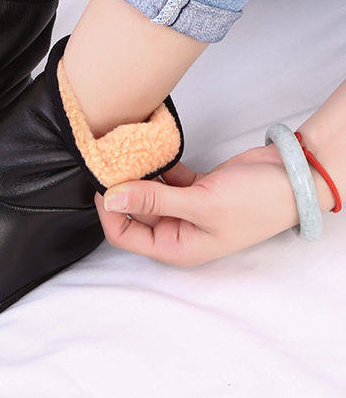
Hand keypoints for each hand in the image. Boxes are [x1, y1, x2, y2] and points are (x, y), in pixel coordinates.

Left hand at [94, 144, 333, 266]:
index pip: (125, 235)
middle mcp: (178, 231)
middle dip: (121, 188)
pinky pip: (165, 178)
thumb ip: (153, 200)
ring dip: (138, 174)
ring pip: (148, 192)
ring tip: (126, 152)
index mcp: (177, 247)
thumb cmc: (256, 202)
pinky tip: (151, 150)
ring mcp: (186, 208)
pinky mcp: (194, 188)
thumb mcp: (200, 203)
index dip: (109, 211)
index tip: (103, 182)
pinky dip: (158, 165)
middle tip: (110, 161)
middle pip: (133, 211)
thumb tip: (111, 198)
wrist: (294, 178)